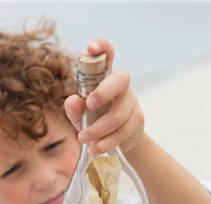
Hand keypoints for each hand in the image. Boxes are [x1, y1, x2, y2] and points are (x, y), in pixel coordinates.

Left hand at [64, 39, 144, 155]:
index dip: (102, 48)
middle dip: (104, 91)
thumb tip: (73, 101)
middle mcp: (121, 86)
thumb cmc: (96, 119)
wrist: (119, 139)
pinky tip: (95, 148)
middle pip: (120, 80)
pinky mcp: (137, 121)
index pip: (108, 55)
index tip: (91, 48)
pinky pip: (122, 132)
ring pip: (119, 114)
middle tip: (88, 104)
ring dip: (98, 128)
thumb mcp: (80, 115)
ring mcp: (131, 103)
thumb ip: (73, 108)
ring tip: (83, 138)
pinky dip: (106, 142)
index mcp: (105, 77)